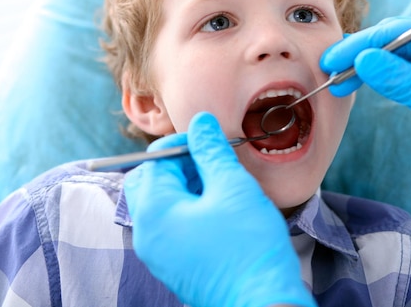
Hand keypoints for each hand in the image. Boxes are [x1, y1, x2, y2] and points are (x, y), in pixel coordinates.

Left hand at [124, 112, 315, 306]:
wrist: (263, 304)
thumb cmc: (249, 246)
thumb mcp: (233, 187)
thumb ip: (211, 150)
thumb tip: (200, 122)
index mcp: (154, 210)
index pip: (155, 159)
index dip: (184, 142)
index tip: (212, 140)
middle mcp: (147, 233)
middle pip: (150, 180)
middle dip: (180, 164)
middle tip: (213, 163)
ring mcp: (158, 253)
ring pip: (162, 202)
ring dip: (188, 185)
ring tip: (223, 185)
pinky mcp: (174, 264)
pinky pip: (172, 225)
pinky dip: (190, 208)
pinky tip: (221, 208)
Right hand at [320, 17, 410, 199]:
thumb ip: (404, 80)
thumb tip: (362, 60)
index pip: (404, 32)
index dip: (365, 44)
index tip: (335, 59)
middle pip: (395, 39)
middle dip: (361, 53)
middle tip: (329, 69)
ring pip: (393, 56)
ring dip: (365, 67)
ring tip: (337, 81)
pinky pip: (399, 73)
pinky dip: (377, 79)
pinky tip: (357, 84)